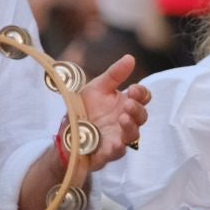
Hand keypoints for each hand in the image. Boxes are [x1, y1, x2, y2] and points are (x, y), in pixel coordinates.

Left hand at [71, 55, 150, 171]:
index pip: (143, 98)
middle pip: (141, 117)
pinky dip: (118, 148)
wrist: (66, 130)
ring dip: (130, 127)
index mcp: (126, 104)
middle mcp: (126, 121)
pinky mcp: (108, 153)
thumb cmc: (85, 108)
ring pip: (133, 135)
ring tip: (123, 118)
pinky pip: (117, 152)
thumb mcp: (97, 87)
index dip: (142, 94)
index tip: (133, 89)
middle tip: (128, 103)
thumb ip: (114, 75)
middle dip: (137, 110)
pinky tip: (116, 143)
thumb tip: (130, 57)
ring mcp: (119, 137)